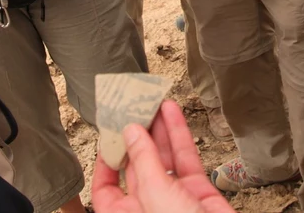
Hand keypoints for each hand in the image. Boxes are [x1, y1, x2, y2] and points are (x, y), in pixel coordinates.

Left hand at [91, 100, 234, 212]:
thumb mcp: (156, 197)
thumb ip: (145, 163)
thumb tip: (131, 133)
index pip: (106, 188)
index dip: (106, 160)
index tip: (109, 132)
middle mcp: (148, 208)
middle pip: (137, 166)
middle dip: (135, 135)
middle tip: (133, 105)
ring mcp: (174, 200)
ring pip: (163, 158)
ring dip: (158, 129)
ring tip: (153, 101)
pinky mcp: (198, 193)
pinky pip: (186, 160)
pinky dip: (179, 136)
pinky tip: (172, 113)